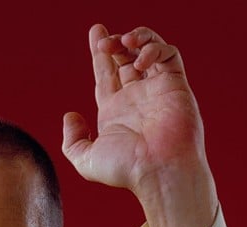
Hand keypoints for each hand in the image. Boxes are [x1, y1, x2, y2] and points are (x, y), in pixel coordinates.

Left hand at [63, 24, 218, 226]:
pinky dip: (155, 48)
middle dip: (114, 41)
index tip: (95, 33)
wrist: (160, 171)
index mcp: (116, 110)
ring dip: (135, 39)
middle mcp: (136, 97)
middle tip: (102, 36)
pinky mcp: (176, 84)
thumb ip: (72, 141)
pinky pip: (169, 55)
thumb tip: (70, 117)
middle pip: (124, 58)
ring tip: (122, 43)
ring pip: (148, 51)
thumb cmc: (127, 170)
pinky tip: (141, 60)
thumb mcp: (86, 160)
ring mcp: (157, 89)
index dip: (99, 53)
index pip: (106, 74)